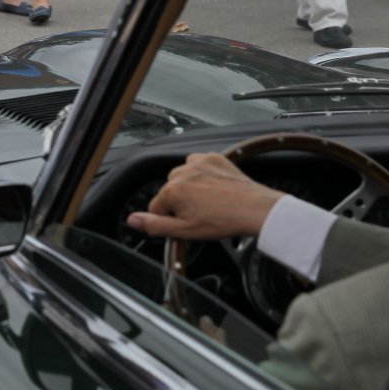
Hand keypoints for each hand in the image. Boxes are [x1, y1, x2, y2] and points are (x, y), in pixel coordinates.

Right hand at [127, 153, 282, 240]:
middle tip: (200, 213)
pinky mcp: (214, 158)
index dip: (169, 218)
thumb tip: (132, 220)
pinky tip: (214, 187)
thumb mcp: (186, 231)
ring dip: (190, 186)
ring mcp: (199, 163)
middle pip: (170, 189)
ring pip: (183, 176)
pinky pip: (198, 163)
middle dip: (180, 201)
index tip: (184, 223)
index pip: (157, 206)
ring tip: (209, 201)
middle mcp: (182, 172)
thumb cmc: (225, 221)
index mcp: (173, 190)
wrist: (256, 209)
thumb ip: (155, 225)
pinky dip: (202, 173)